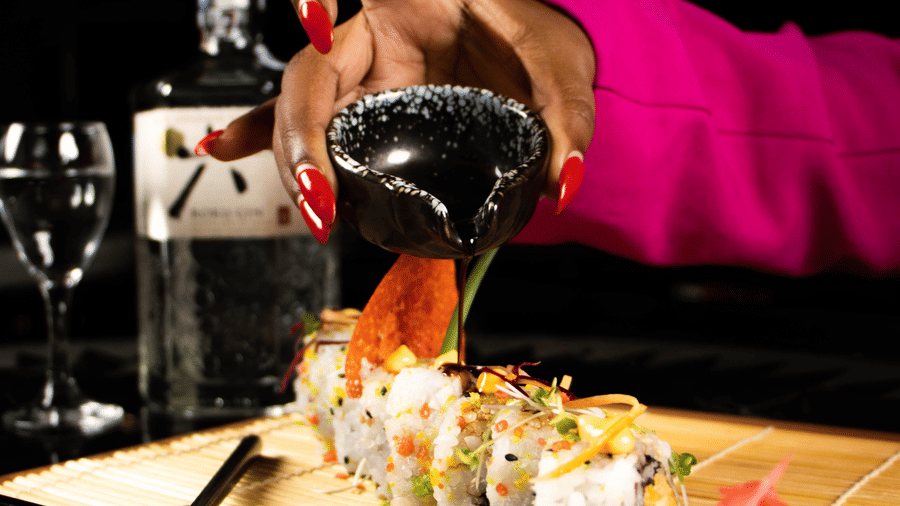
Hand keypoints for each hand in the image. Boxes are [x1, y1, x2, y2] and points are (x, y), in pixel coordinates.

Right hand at [200, 0, 595, 242]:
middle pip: (308, 81)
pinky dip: (269, 138)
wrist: (539, 48)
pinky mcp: (368, 105)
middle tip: (325, 202)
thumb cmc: (540, 35)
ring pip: (303, 108)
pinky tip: (226, 150)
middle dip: (303, 140)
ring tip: (312, 211)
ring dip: (289, 158)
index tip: (316, 24)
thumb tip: (560, 188)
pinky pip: (313, 122)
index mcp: (404, 6)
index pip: (338, 6)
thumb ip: (565, 119)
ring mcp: (364, 74)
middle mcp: (370, 39)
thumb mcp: (558, 63)